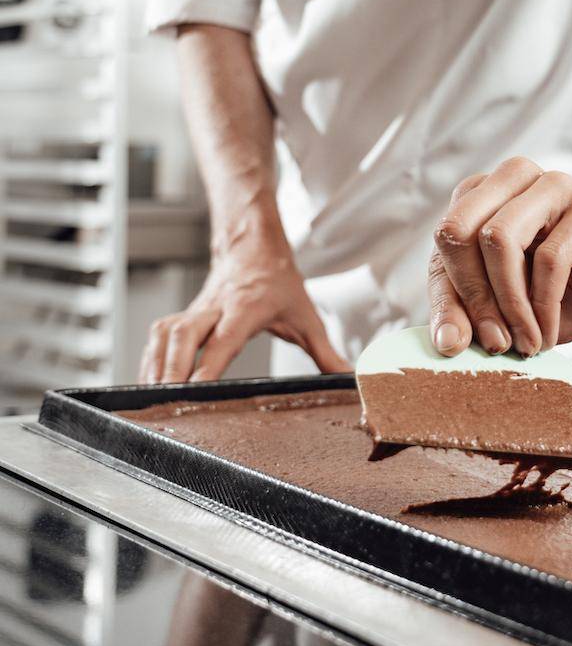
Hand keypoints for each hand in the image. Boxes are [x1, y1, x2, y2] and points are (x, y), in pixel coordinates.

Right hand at [139, 229, 347, 383]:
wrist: (254, 245)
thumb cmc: (279, 281)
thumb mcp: (307, 317)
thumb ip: (326, 352)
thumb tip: (349, 378)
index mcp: (246, 309)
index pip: (223, 340)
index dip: (207, 365)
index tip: (195, 390)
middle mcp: (215, 307)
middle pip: (183, 335)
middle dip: (172, 369)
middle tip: (165, 400)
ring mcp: (196, 309)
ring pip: (165, 333)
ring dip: (155, 365)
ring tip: (151, 398)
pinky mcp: (183, 314)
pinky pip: (158, 335)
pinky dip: (150, 359)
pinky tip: (149, 382)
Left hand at [428, 157, 571, 355]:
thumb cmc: (567, 292)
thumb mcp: (509, 311)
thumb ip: (473, 316)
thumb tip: (446, 342)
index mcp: (484, 195)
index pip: (444, 241)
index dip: (448, 297)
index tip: (460, 344)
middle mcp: (514, 179)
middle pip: (459, 230)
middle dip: (473, 296)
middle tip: (495, 343)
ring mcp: (554, 185)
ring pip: (500, 238)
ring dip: (509, 304)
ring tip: (525, 343)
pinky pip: (551, 258)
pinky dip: (544, 306)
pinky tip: (548, 334)